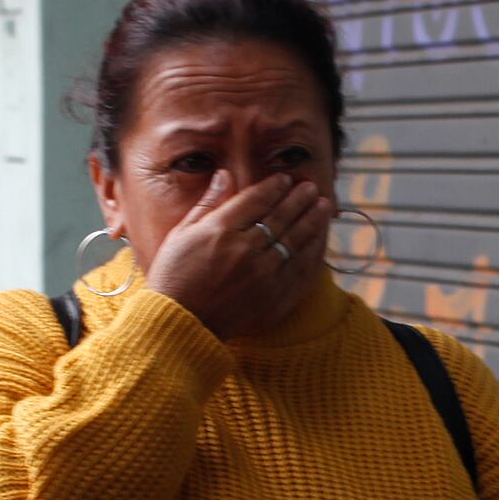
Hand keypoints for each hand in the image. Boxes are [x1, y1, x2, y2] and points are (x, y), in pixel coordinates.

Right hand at [141, 170, 335, 338]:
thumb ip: (207, 204)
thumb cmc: (174, 277)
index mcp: (220, 230)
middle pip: (280, 216)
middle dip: (299, 199)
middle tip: (311, 188)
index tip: (285, 179)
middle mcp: (245, 249)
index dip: (273, 187)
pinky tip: (319, 239)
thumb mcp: (181, 234)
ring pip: (296, 239)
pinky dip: (313, 250)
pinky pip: (301, 267)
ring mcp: (263, 273)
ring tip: (324, 206)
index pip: (256, 200)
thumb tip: (224, 175)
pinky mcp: (275, 295)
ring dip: (313, 220)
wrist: (181, 324)